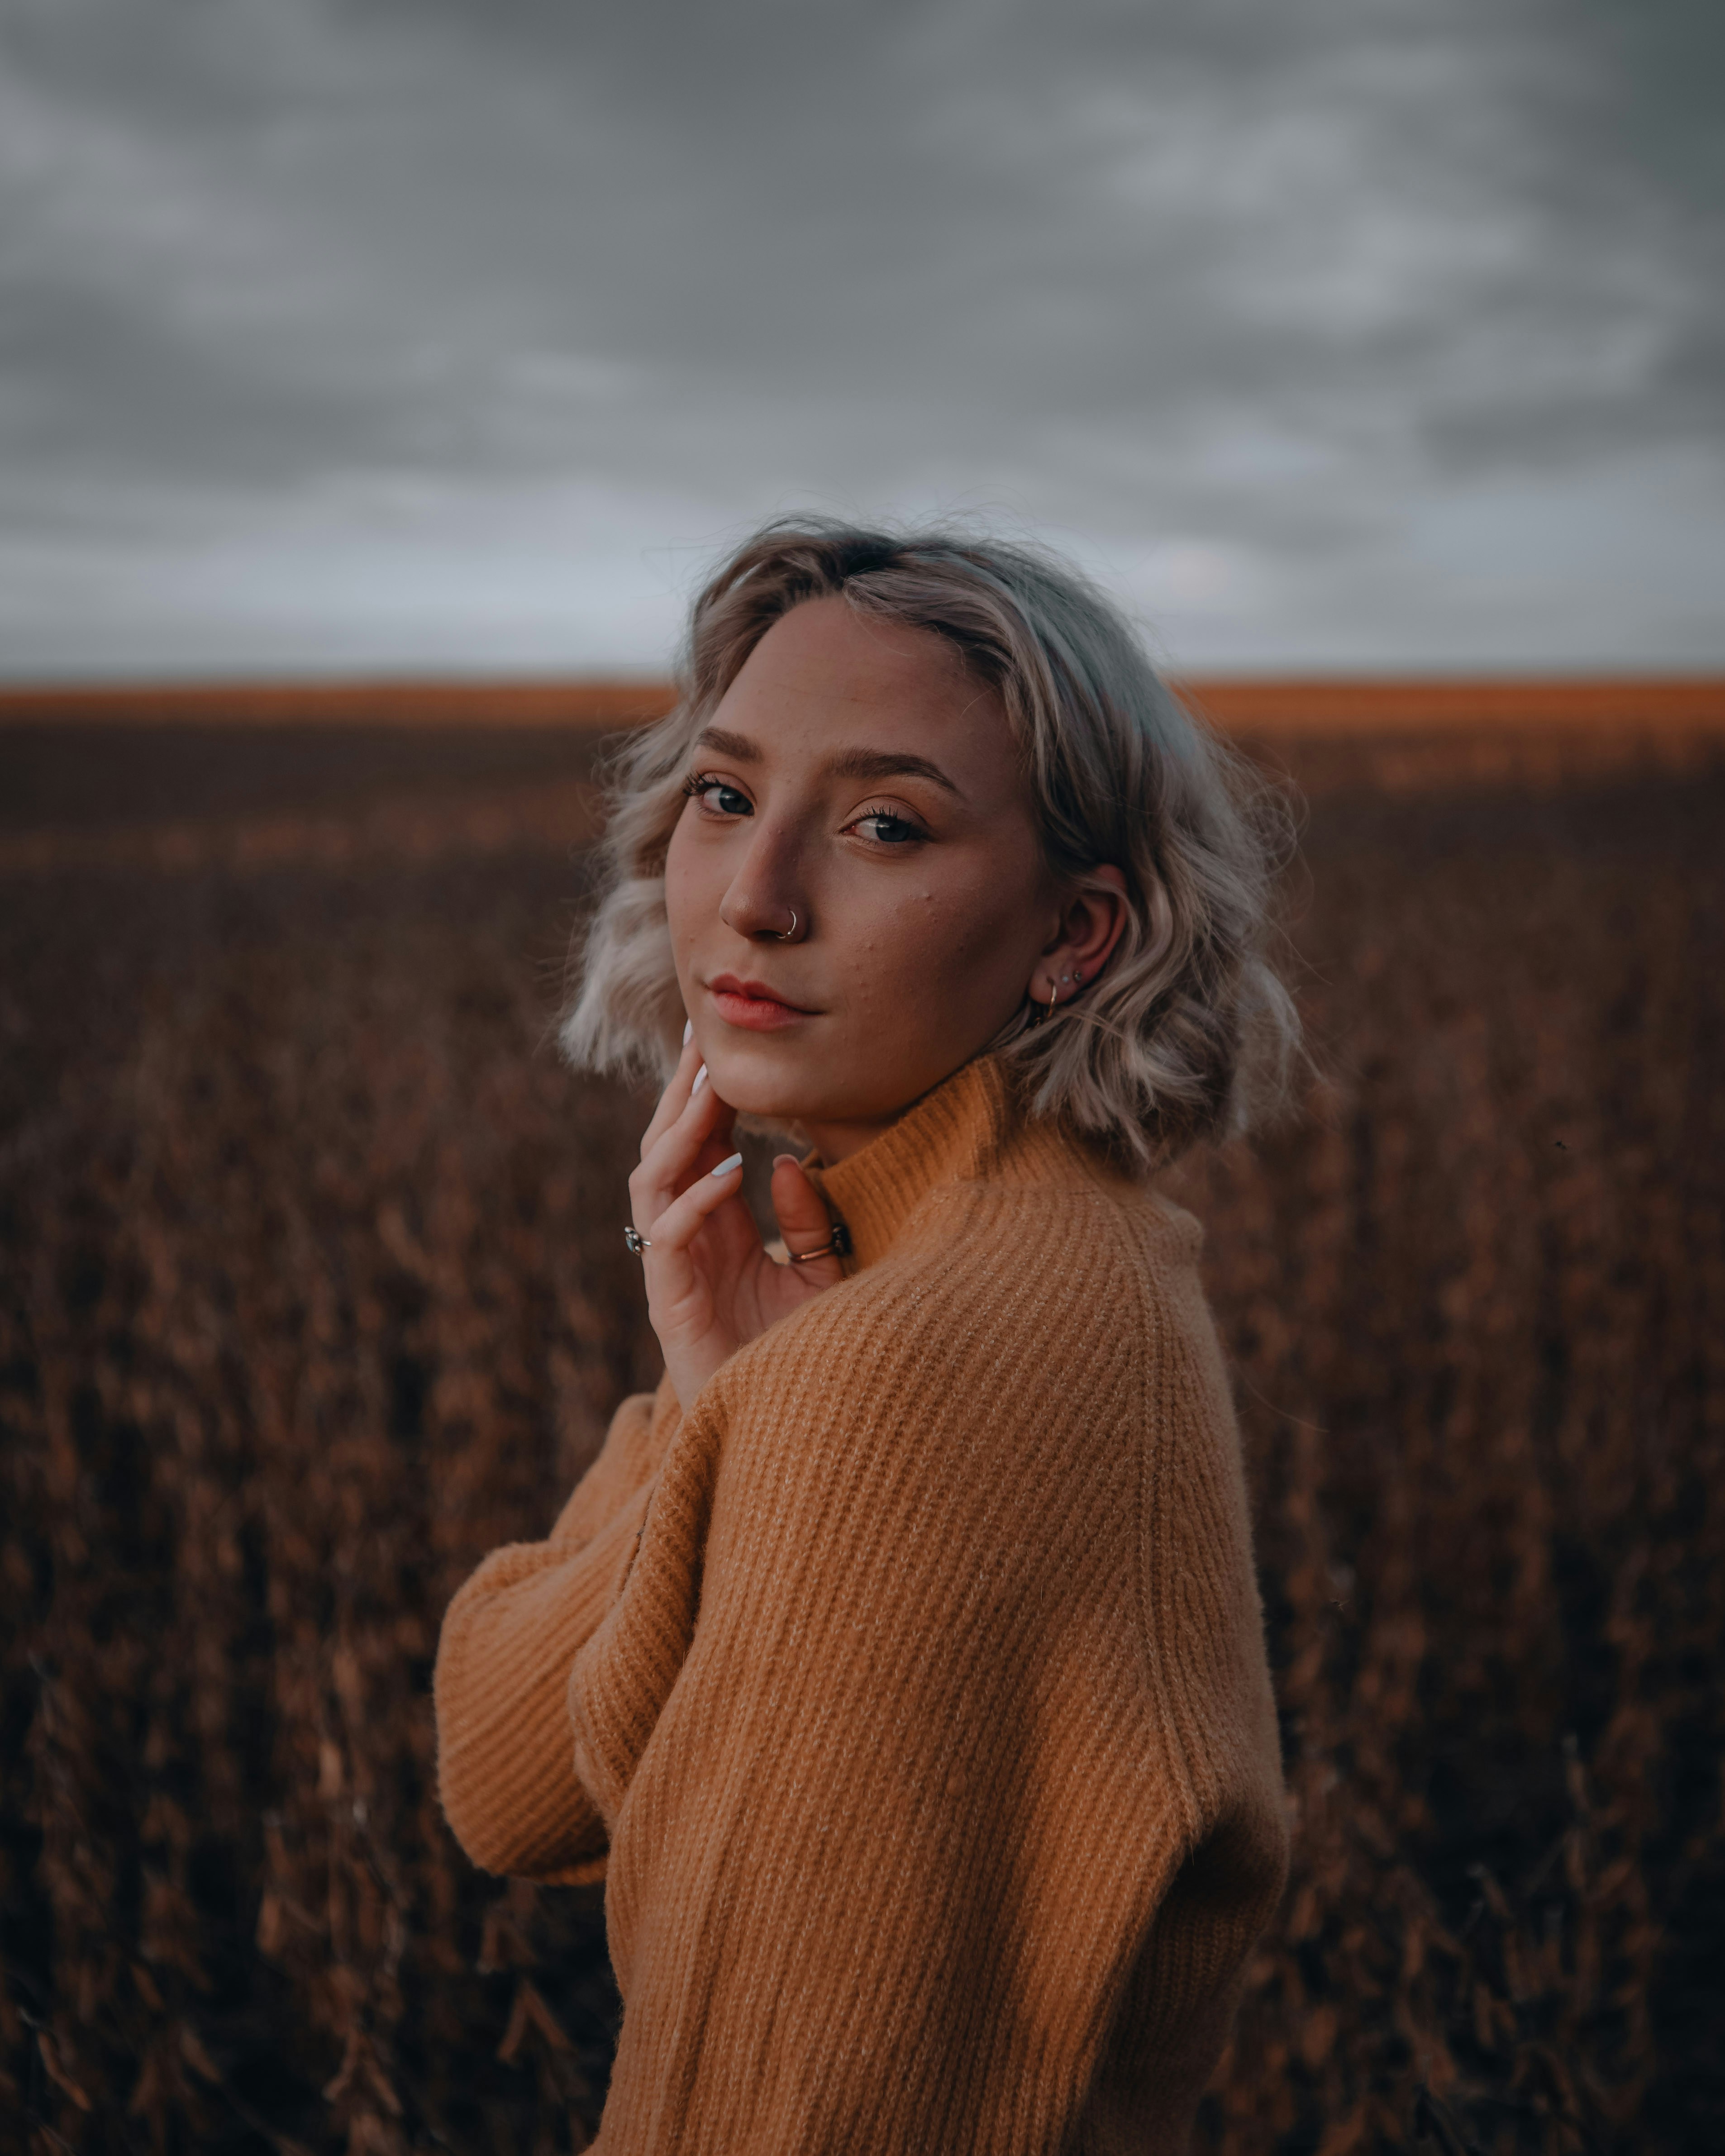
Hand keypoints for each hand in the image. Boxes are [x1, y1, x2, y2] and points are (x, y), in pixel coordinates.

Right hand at [628, 1029, 845, 1407]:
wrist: (782, 1431)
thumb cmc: (800, 1355)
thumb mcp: (824, 1278)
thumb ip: (811, 1223)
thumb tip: (793, 1161)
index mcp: (720, 1227)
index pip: (703, 1146)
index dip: (710, 1097)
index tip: (728, 1048)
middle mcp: (688, 1239)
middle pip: (668, 1150)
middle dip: (682, 1097)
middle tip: (703, 1043)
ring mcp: (673, 1269)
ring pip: (653, 1183)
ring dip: (678, 1135)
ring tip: (708, 1093)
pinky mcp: (669, 1304)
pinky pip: (666, 1239)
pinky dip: (693, 1203)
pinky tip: (728, 1176)